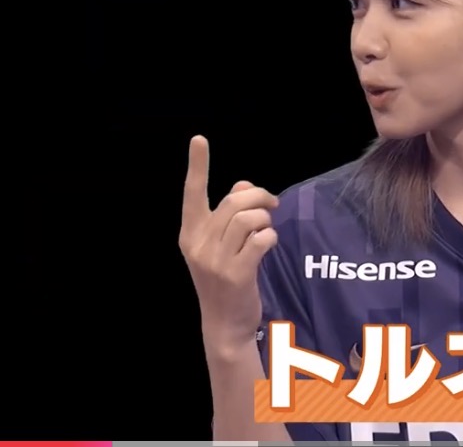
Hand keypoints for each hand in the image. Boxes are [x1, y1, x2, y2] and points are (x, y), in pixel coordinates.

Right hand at [179, 135, 279, 348]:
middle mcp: (198, 244)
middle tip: (272, 204)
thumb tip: (244, 184)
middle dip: (259, 196)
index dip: (197, 165)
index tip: (198, 139)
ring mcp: (215, 261)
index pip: (192, 193)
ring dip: (266, 218)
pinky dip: (270, 237)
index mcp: (190, 234)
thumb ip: (229, 214)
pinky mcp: (236, 274)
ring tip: (268, 228)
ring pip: (247, 218)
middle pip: (232, 202)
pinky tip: (269, 244)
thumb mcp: (220, 246)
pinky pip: (260, 240)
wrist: (224, 324)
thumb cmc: (224, 280)